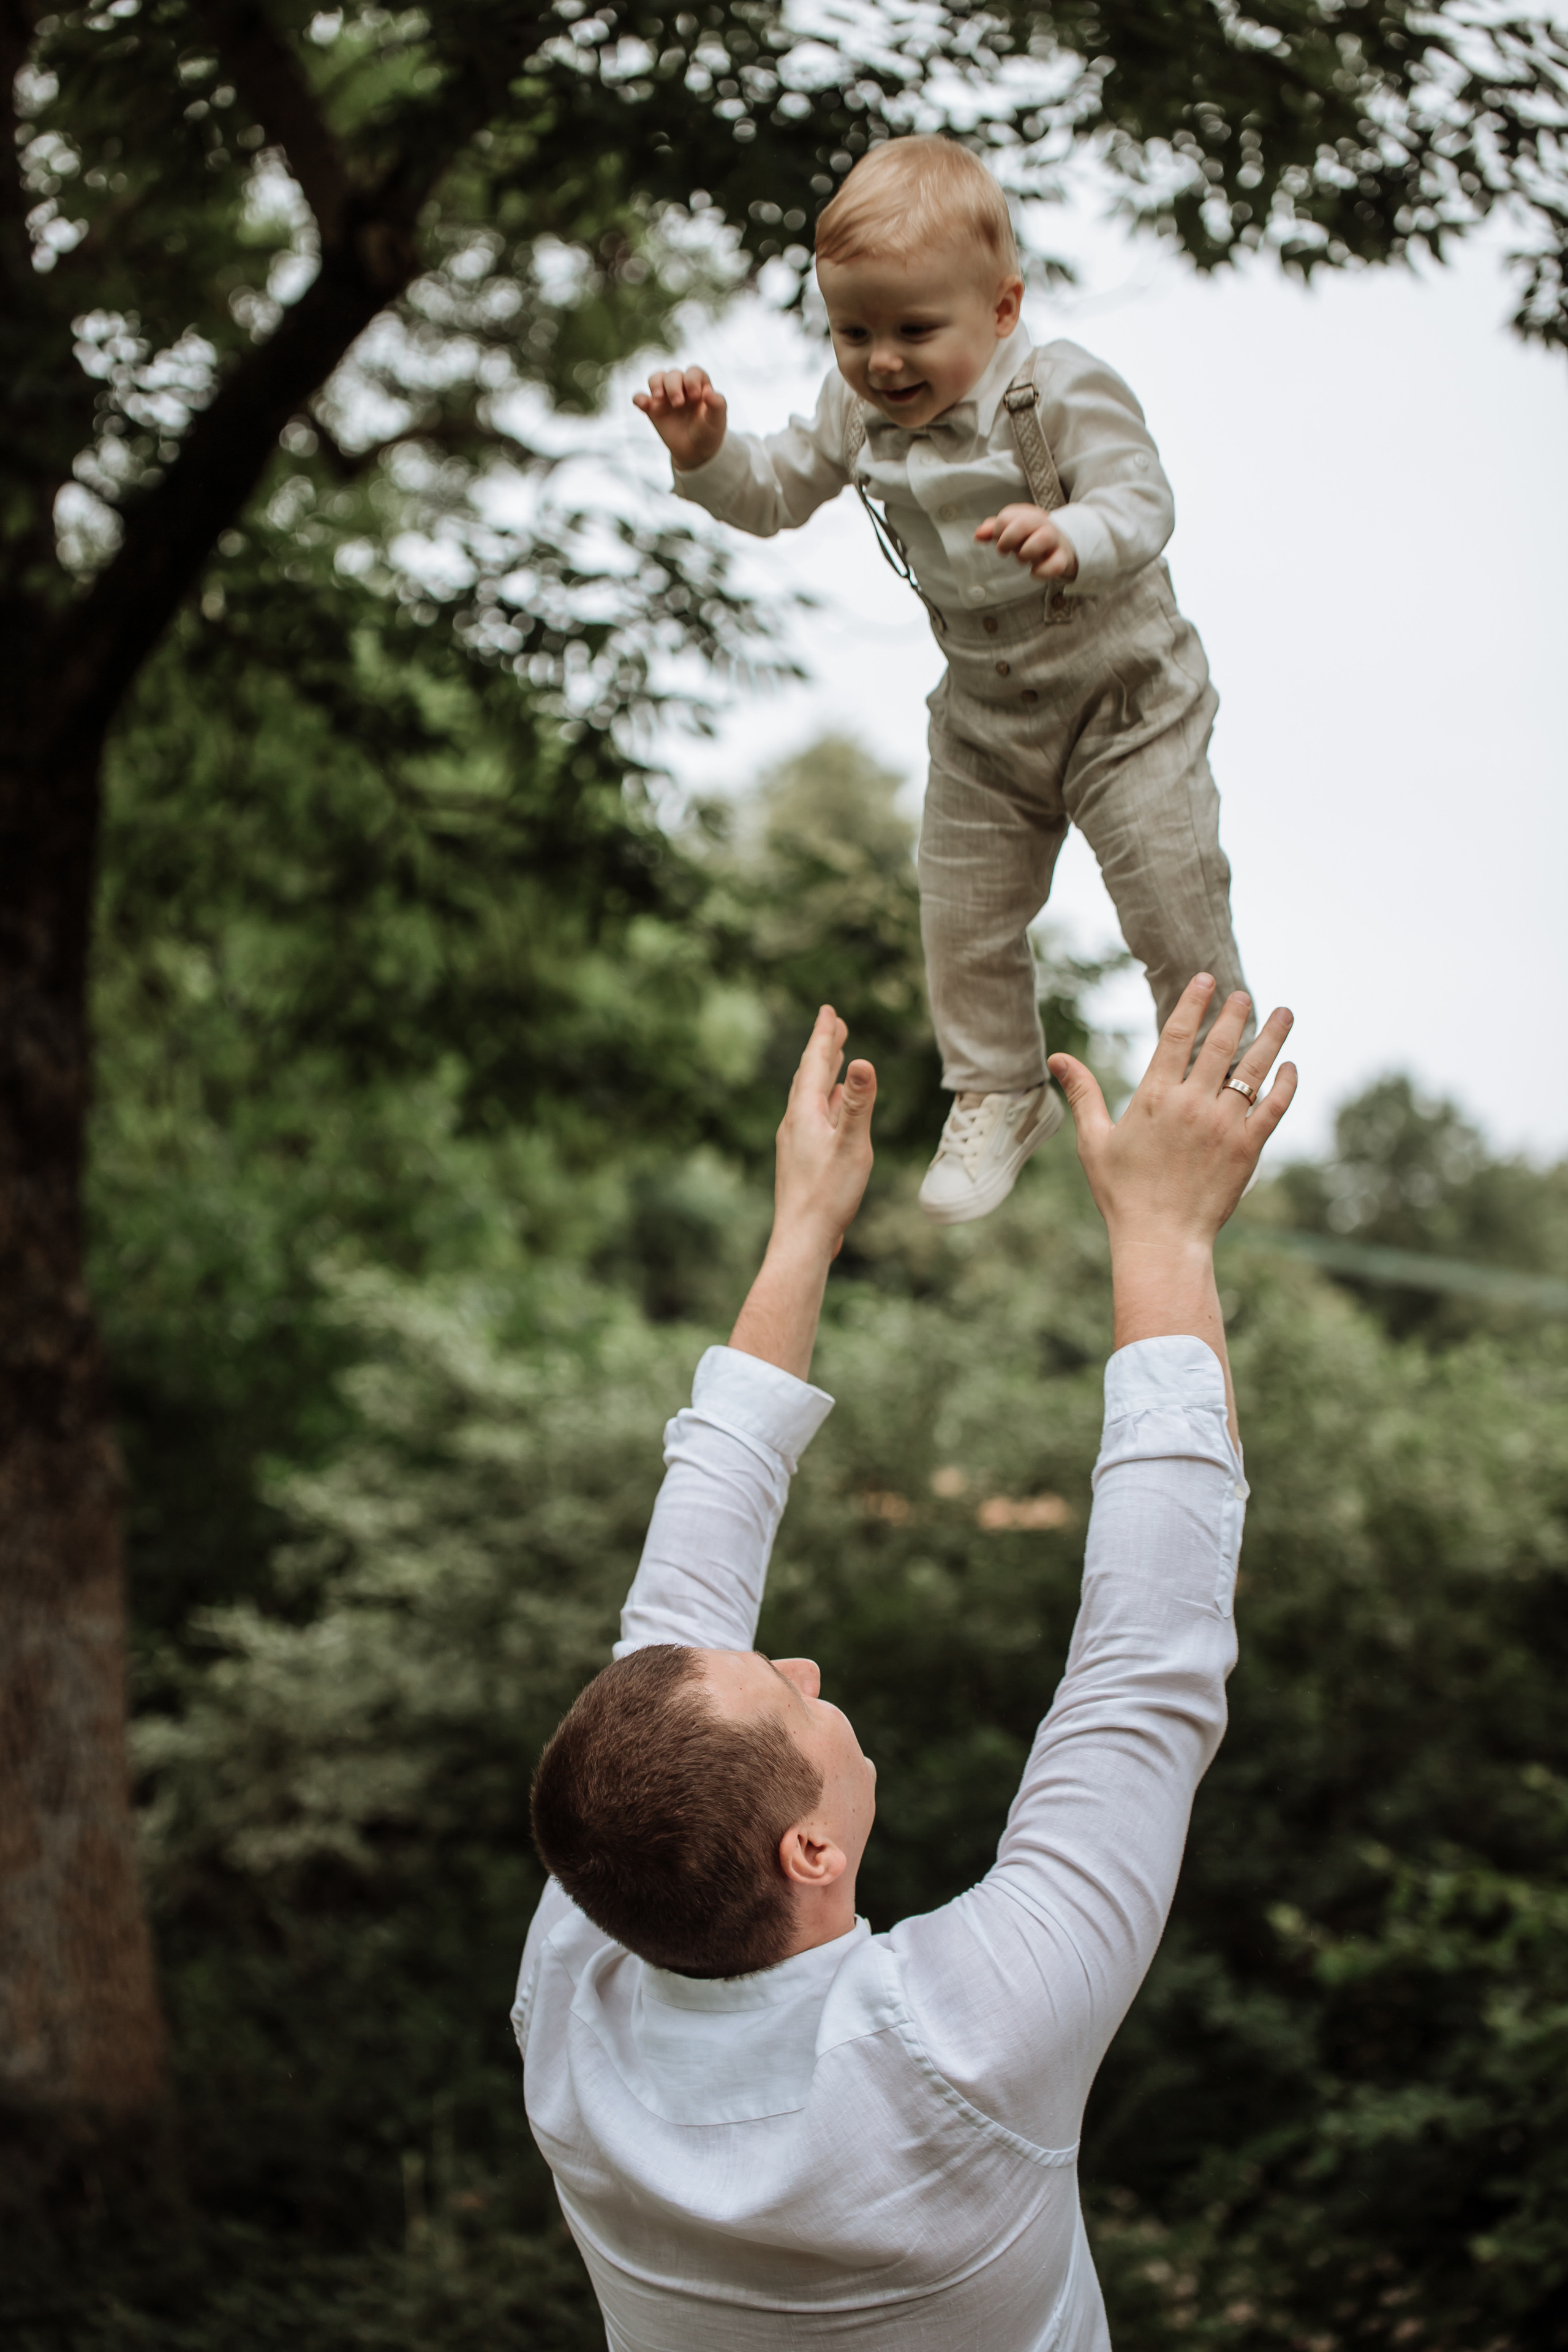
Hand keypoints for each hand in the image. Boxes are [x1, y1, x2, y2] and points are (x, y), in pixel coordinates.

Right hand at [632, 366, 727, 471]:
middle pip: (673, 374)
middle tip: (678, 404)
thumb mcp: (717, 420)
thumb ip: (718, 404)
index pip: (693, 372)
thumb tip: (709, 391)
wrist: (695, 451)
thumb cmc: (709, 432)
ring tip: (658, 399)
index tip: (695, 396)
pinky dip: (639, 398)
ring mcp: (665, 396)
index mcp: (698, 385)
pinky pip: (640, 397)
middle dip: (673, 386)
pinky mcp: (652, 408)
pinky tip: (643, 405)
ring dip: (655, 384)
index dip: (692, 380)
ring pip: (656, 378)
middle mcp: (681, 386)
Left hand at [729, 1008, 875, 1381]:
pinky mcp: (800, 1158)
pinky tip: (833, 1110)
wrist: (802, 1237)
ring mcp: (795, 1140)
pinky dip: (825, 1101)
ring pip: (810, 1097)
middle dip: (823, 1048)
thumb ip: (859, 1104)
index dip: (825, 1035)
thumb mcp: (852, 1145)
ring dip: (823, 1074)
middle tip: (833, 1024)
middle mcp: (795, 1122)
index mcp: (805, 1113)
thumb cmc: (828, 1194)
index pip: (816, 1063)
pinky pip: (812, 1117)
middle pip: (809, 1075)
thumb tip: (863, 1061)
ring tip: (835, 1059)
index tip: (829, 1010)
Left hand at [975, 504, 1077, 583]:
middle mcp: (1042, 524)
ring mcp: (1054, 540)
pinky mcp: (1063, 558)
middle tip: (1003, 551)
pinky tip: (1034, 573)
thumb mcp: (1011, 531)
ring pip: (1044, 538)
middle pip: (1024, 523)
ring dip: (1027, 551)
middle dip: (1008, 539)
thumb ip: (993, 531)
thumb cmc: (1031, 538)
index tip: (998, 540)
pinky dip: (1042, 571)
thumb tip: (978, 535)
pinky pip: (1056, 564)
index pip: (1007, 516)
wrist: (1062, 545)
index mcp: (1027, 515)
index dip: (998, 530)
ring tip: (1022, 558)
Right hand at [1049, 979, 1294, 1251]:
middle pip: (1220, 1044)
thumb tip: (1057, 1058)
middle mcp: (1192, 1104)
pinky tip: (1290, 1067)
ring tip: (1284, 1014)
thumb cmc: (1122, 1193)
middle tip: (1245, 994)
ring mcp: (1223, 1125)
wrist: (1160, 1239)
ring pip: (1253, 1069)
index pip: (1177, 1034)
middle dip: (1236, 1013)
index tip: (1207, 980)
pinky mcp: (1247, 1148)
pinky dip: (1285, 1084)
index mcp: (1154, 1097)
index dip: (1194, 1002)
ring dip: (1271, 1038)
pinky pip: (1274, 1107)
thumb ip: (1083, 1093)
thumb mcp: (1094, 1141)